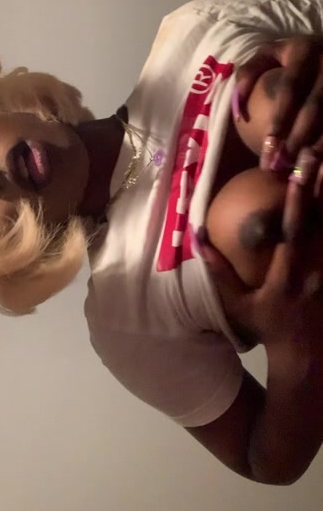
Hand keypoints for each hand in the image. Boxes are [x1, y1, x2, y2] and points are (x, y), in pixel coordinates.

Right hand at [197, 156, 322, 356]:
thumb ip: (219, 273)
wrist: (306, 354)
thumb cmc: (267, 328)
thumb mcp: (237, 305)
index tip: (296, 175)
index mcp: (287, 276)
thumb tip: (199, 240)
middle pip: (321, 223)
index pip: (293, 235)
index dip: (296, 204)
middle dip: (319, 188)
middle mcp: (315, 271)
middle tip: (317, 156)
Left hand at [235, 35, 322, 171]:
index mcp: (305, 52)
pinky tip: (321, 180)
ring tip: (300, 179)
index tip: (265, 148)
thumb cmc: (297, 56)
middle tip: (277, 169)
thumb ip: (250, 71)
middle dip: (295, 142)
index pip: (290, 90)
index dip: (279, 121)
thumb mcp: (272, 52)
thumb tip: (237, 102)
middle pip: (313, 111)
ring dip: (317, 153)